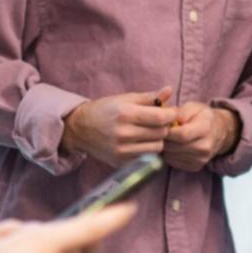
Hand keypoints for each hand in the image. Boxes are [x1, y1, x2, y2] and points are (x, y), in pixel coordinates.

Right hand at [62, 88, 177, 167]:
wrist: (80, 129)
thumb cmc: (105, 110)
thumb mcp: (125, 99)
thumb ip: (149, 97)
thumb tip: (169, 90)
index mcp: (125, 114)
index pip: (160, 118)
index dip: (171, 115)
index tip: (171, 112)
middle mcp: (123, 134)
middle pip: (161, 133)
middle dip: (164, 126)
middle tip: (159, 121)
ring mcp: (122, 150)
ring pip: (157, 148)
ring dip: (158, 139)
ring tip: (150, 132)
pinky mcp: (121, 162)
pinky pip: (147, 157)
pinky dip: (148, 149)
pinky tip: (141, 141)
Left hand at [162, 103, 239, 171]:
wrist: (219, 131)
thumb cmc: (202, 117)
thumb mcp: (193, 107)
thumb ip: (179, 112)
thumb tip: (164, 119)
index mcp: (205, 129)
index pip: (181, 135)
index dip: (167, 131)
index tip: (161, 126)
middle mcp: (204, 147)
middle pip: (174, 147)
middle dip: (163, 139)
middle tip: (161, 131)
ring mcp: (201, 159)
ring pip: (171, 156)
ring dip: (165, 147)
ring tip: (168, 137)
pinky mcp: (195, 167)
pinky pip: (173, 162)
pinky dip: (169, 154)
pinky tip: (173, 145)